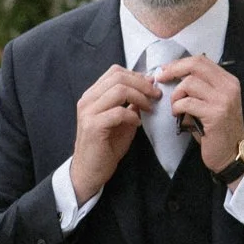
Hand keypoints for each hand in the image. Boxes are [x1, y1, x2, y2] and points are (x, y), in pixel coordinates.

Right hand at [70, 66, 156, 203]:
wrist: (89, 172)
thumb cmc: (105, 147)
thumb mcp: (121, 121)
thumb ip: (130, 104)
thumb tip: (147, 89)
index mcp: (92, 95)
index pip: (115, 72)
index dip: (137, 75)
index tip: (152, 86)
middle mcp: (87, 100)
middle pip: (118, 77)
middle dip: (142, 84)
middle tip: (156, 95)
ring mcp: (88, 112)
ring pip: (119, 90)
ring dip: (140, 97)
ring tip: (149, 108)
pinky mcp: (93, 126)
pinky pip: (118, 112)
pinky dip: (132, 115)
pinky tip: (137, 124)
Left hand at [153, 53, 243, 173]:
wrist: (231, 152)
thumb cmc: (216, 128)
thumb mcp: (212, 101)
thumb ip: (200, 86)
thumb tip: (172, 73)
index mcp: (228, 81)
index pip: (201, 60)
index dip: (180, 63)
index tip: (166, 70)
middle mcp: (228, 87)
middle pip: (195, 65)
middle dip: (174, 70)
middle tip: (161, 79)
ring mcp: (223, 100)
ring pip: (189, 83)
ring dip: (176, 94)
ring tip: (175, 106)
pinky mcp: (216, 114)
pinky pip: (187, 103)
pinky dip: (177, 107)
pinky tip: (178, 115)